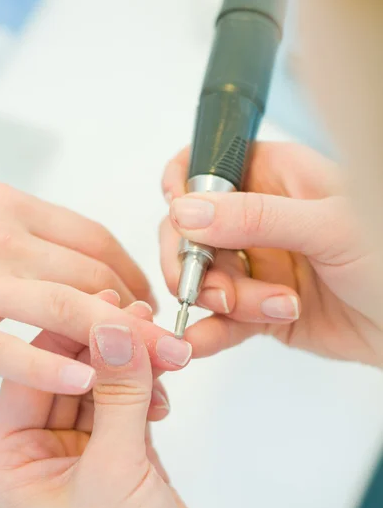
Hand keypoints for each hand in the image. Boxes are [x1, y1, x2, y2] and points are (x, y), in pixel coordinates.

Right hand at [0, 182, 158, 390]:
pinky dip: (47, 368)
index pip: (97, 242)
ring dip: (115, 340)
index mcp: (13, 208)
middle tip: (172, 346)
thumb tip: (96, 277)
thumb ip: (37, 242)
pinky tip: (83, 382)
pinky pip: (7, 348)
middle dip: (141, 316)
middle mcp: (1, 236)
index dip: (136, 277)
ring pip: (65, 306)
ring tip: (150, 368)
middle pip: (93, 276)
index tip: (153, 306)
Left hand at [0, 314, 228, 507]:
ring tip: (165, 352)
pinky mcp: (126, 457)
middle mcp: (44, 454)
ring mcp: (88, 453)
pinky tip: (163, 388)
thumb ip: (118, 396)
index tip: (107, 307)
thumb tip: (115, 330)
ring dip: (134, 367)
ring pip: (106, 387)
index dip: (70, 336)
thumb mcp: (114, 473)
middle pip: (73, 375)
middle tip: (145, 323)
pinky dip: (149, 390)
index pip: (36, 375)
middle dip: (110, 349)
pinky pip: (131, 405)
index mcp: (13, 461)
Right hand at [160, 142, 382, 365]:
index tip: (179, 216)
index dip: (182, 186)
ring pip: (203, 279)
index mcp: (276, 177)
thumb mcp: (329, 227)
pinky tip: (202, 341)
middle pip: (190, 231)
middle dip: (195, 262)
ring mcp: (256, 266)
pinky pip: (220, 318)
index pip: (206, 166)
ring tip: (273, 308)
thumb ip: (257, 217)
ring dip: (223, 300)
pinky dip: (208, 331)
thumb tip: (186, 212)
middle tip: (218, 286)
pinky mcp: (257, 308)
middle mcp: (258, 220)